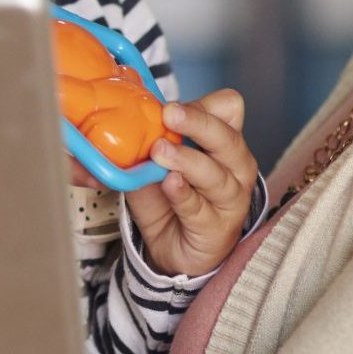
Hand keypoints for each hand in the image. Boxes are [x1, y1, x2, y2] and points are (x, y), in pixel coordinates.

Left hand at [126, 89, 258, 276]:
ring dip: (187, 160)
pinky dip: (184, 195)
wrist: (175, 248)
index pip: (229, 110)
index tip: (170, 107)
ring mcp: (230, 200)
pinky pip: (200, 209)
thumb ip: (144, 143)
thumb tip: (117, 117)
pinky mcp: (215, 228)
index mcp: (223, 143)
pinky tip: (169, 183)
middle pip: (228, 138)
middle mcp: (235, 168)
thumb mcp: (154, 164)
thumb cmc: (169, 199)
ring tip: (160, 152)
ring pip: (216, 175)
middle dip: (198, 123)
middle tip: (169, 114)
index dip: (202, 105)